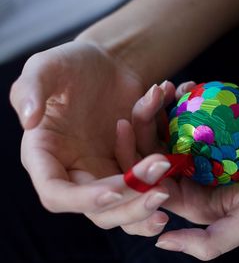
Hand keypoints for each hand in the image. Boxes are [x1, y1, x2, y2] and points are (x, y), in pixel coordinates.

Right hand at [9, 41, 155, 213]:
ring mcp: (104, 172)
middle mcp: (75, 172)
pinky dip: (159, 184)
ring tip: (168, 186)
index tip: (112, 193)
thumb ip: (30, 90)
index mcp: (46, 157)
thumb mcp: (46, 67)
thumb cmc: (73, 64)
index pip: (56, 194)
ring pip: (124, 208)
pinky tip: (174, 169)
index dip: (82, 200)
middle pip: (98, 211)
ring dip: (147, 204)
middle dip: (129, 205)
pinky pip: (144, 187)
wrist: (110, 65)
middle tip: (159, 190)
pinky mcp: (128, 167)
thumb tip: (28, 119)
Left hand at [114, 81, 238, 259]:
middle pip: (155, 151)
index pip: (148, 181)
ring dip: (163, 108)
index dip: (131, 156)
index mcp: (190, 201)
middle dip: (144, 125)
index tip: (124, 126)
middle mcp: (192, 176)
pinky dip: (188, 100)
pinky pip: (195, 114)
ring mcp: (205, 152)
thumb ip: (207, 242)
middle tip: (146, 98)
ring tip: (164, 86)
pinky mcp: (218, 132)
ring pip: (171, 129)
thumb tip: (158, 241)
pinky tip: (185, 85)